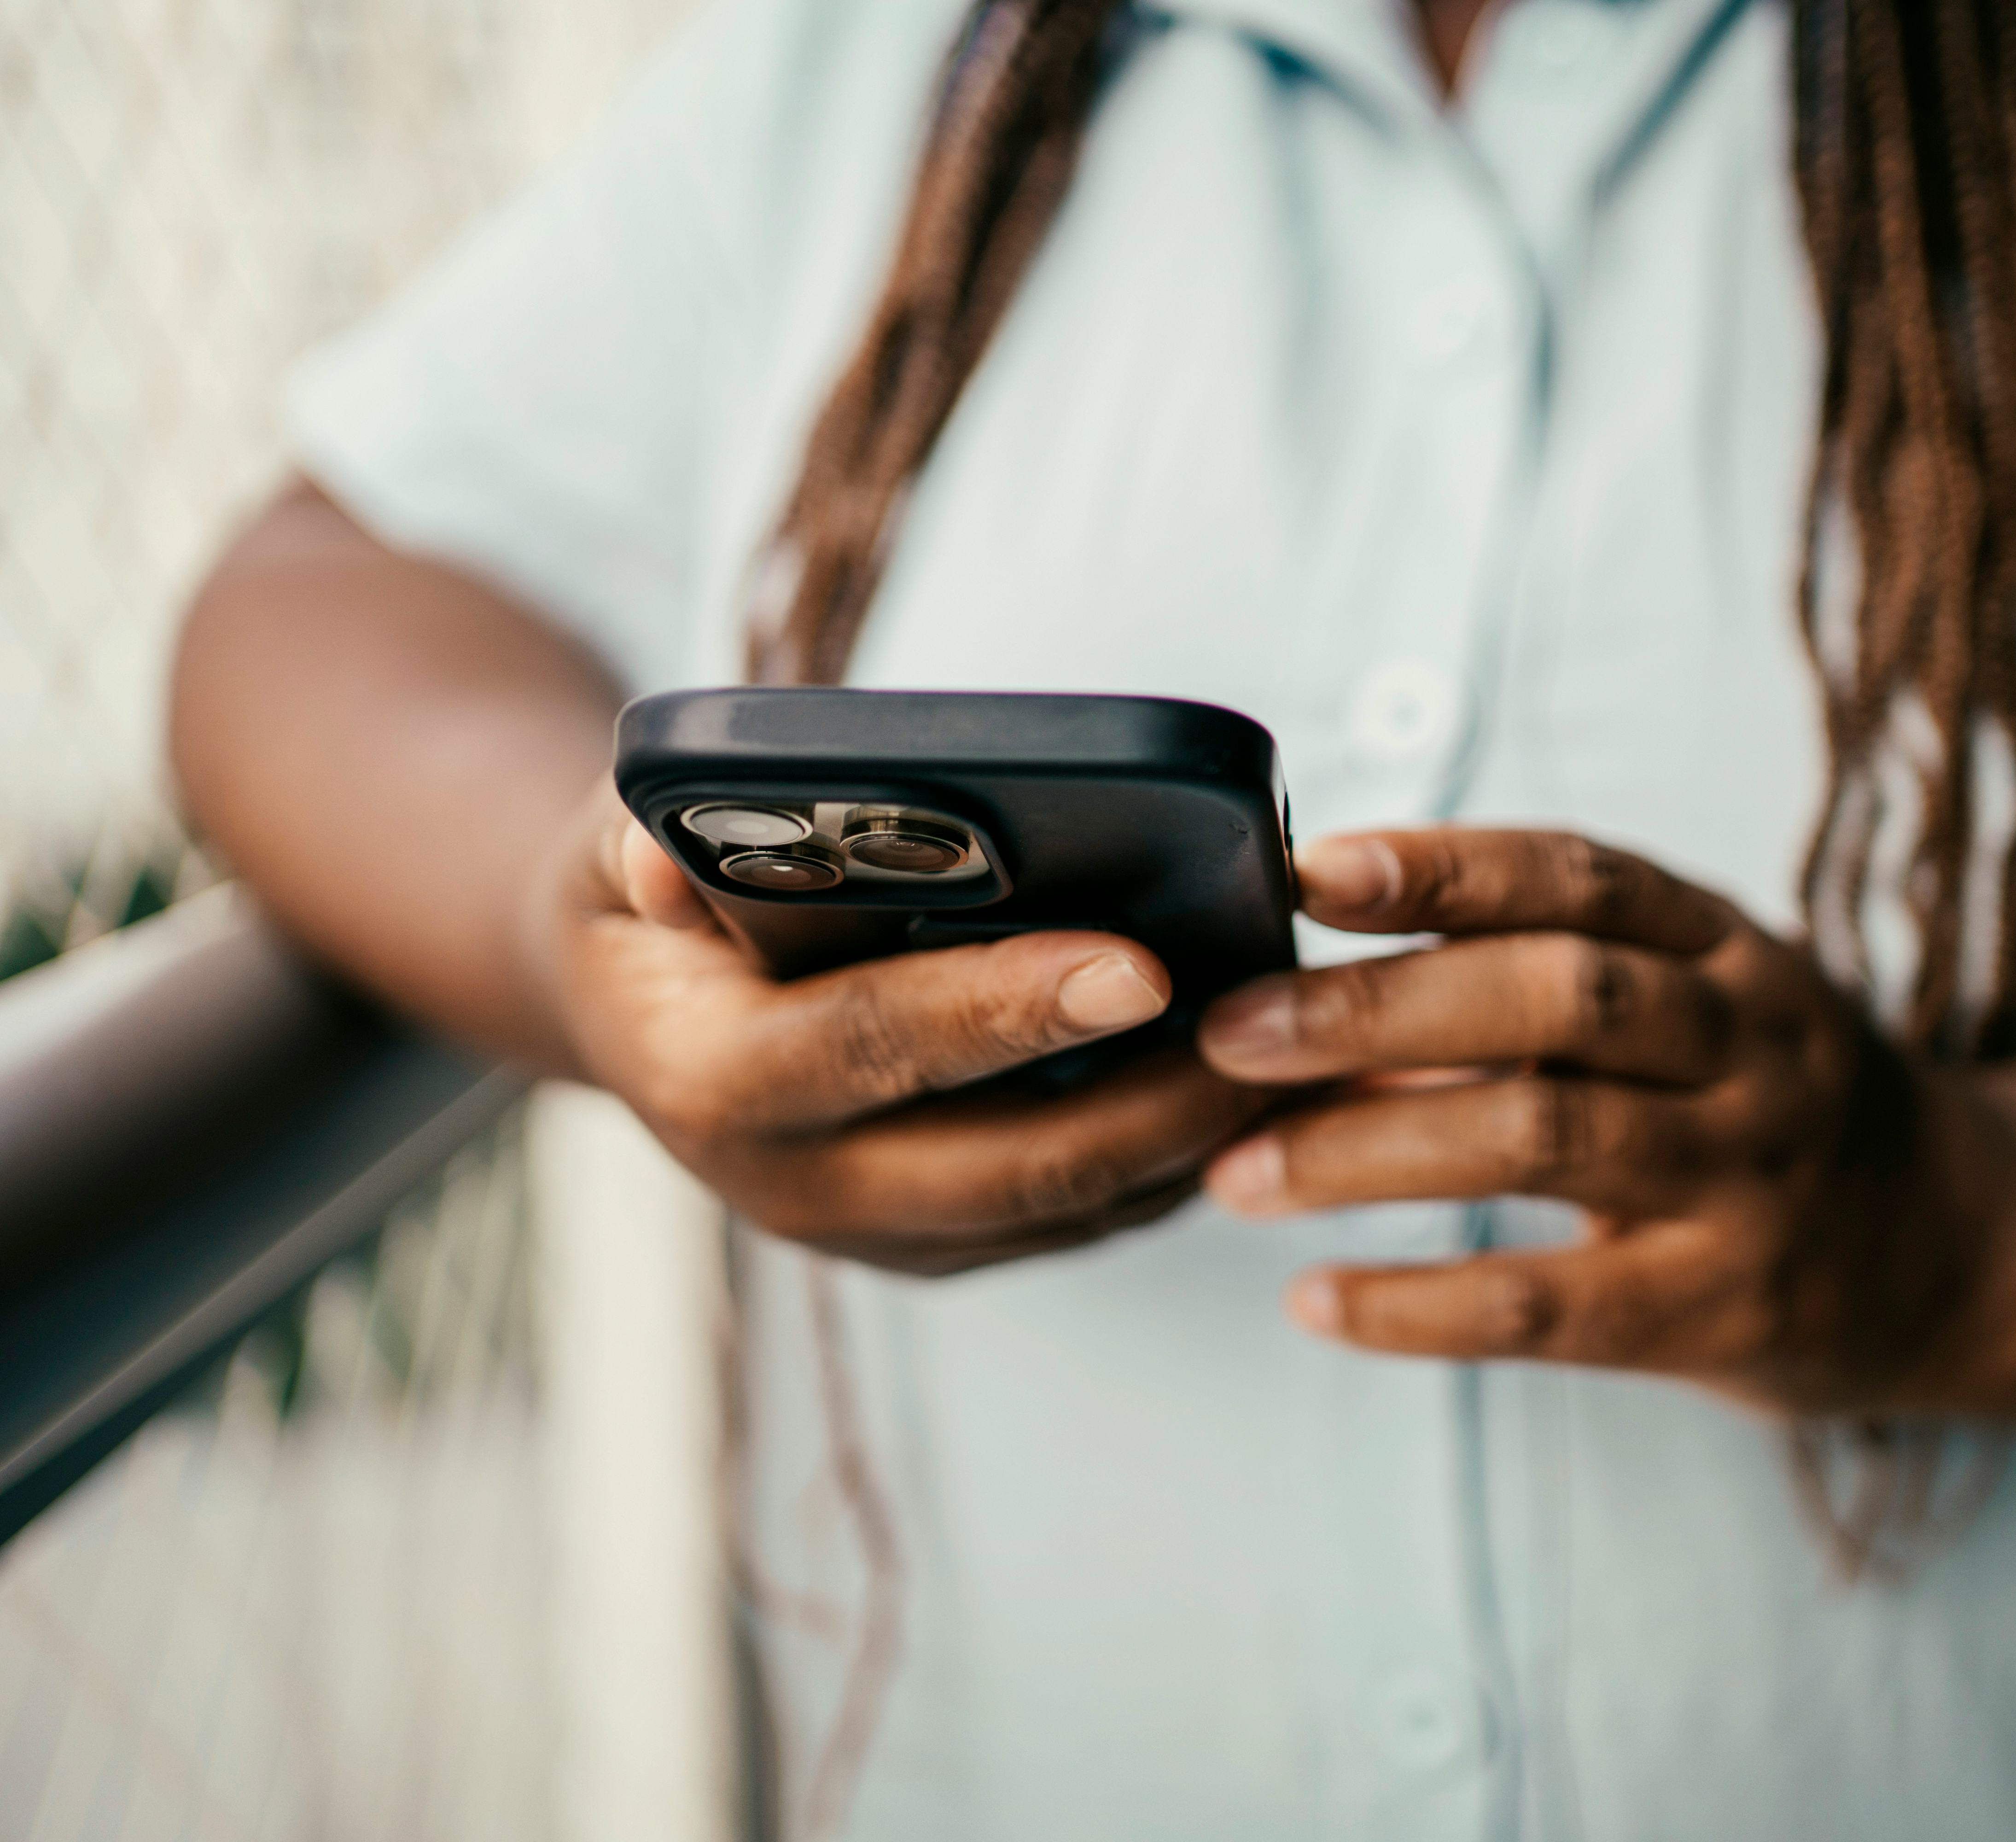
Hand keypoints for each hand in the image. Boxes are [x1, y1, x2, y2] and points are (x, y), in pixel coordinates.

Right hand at [527, 780, 1273, 1275]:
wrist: (642, 1009)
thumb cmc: (651, 896)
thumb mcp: (615, 843)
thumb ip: (649, 837)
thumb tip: (671, 861)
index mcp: (713, 1080)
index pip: (877, 1047)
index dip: (1006, 1008)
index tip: (1140, 965)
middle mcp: (797, 1187)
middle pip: (1009, 1164)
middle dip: (1156, 1102)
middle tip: (1282, 1026)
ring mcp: (877, 1232)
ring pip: (1067, 1206)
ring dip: (1194, 1139)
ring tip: (1314, 1056)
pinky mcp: (941, 1241)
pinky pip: (1079, 1213)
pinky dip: (1175, 1155)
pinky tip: (1267, 1086)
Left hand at [1196, 829, 2010, 1414]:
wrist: (1965, 1253)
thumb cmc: (1767, 1110)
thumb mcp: (1697, 1010)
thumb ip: (1535, 984)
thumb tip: (1312, 973)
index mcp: (1732, 950)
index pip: (1580, 876)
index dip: (1444, 866)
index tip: (1309, 869)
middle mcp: (1752, 1049)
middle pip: (1558, 997)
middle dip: (1378, 1005)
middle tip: (1233, 1031)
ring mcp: (1751, 1180)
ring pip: (1545, 1138)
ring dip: (1369, 1150)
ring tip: (1235, 1174)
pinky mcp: (1729, 1310)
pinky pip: (1552, 1307)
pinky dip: (1420, 1306)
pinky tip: (1316, 1302)